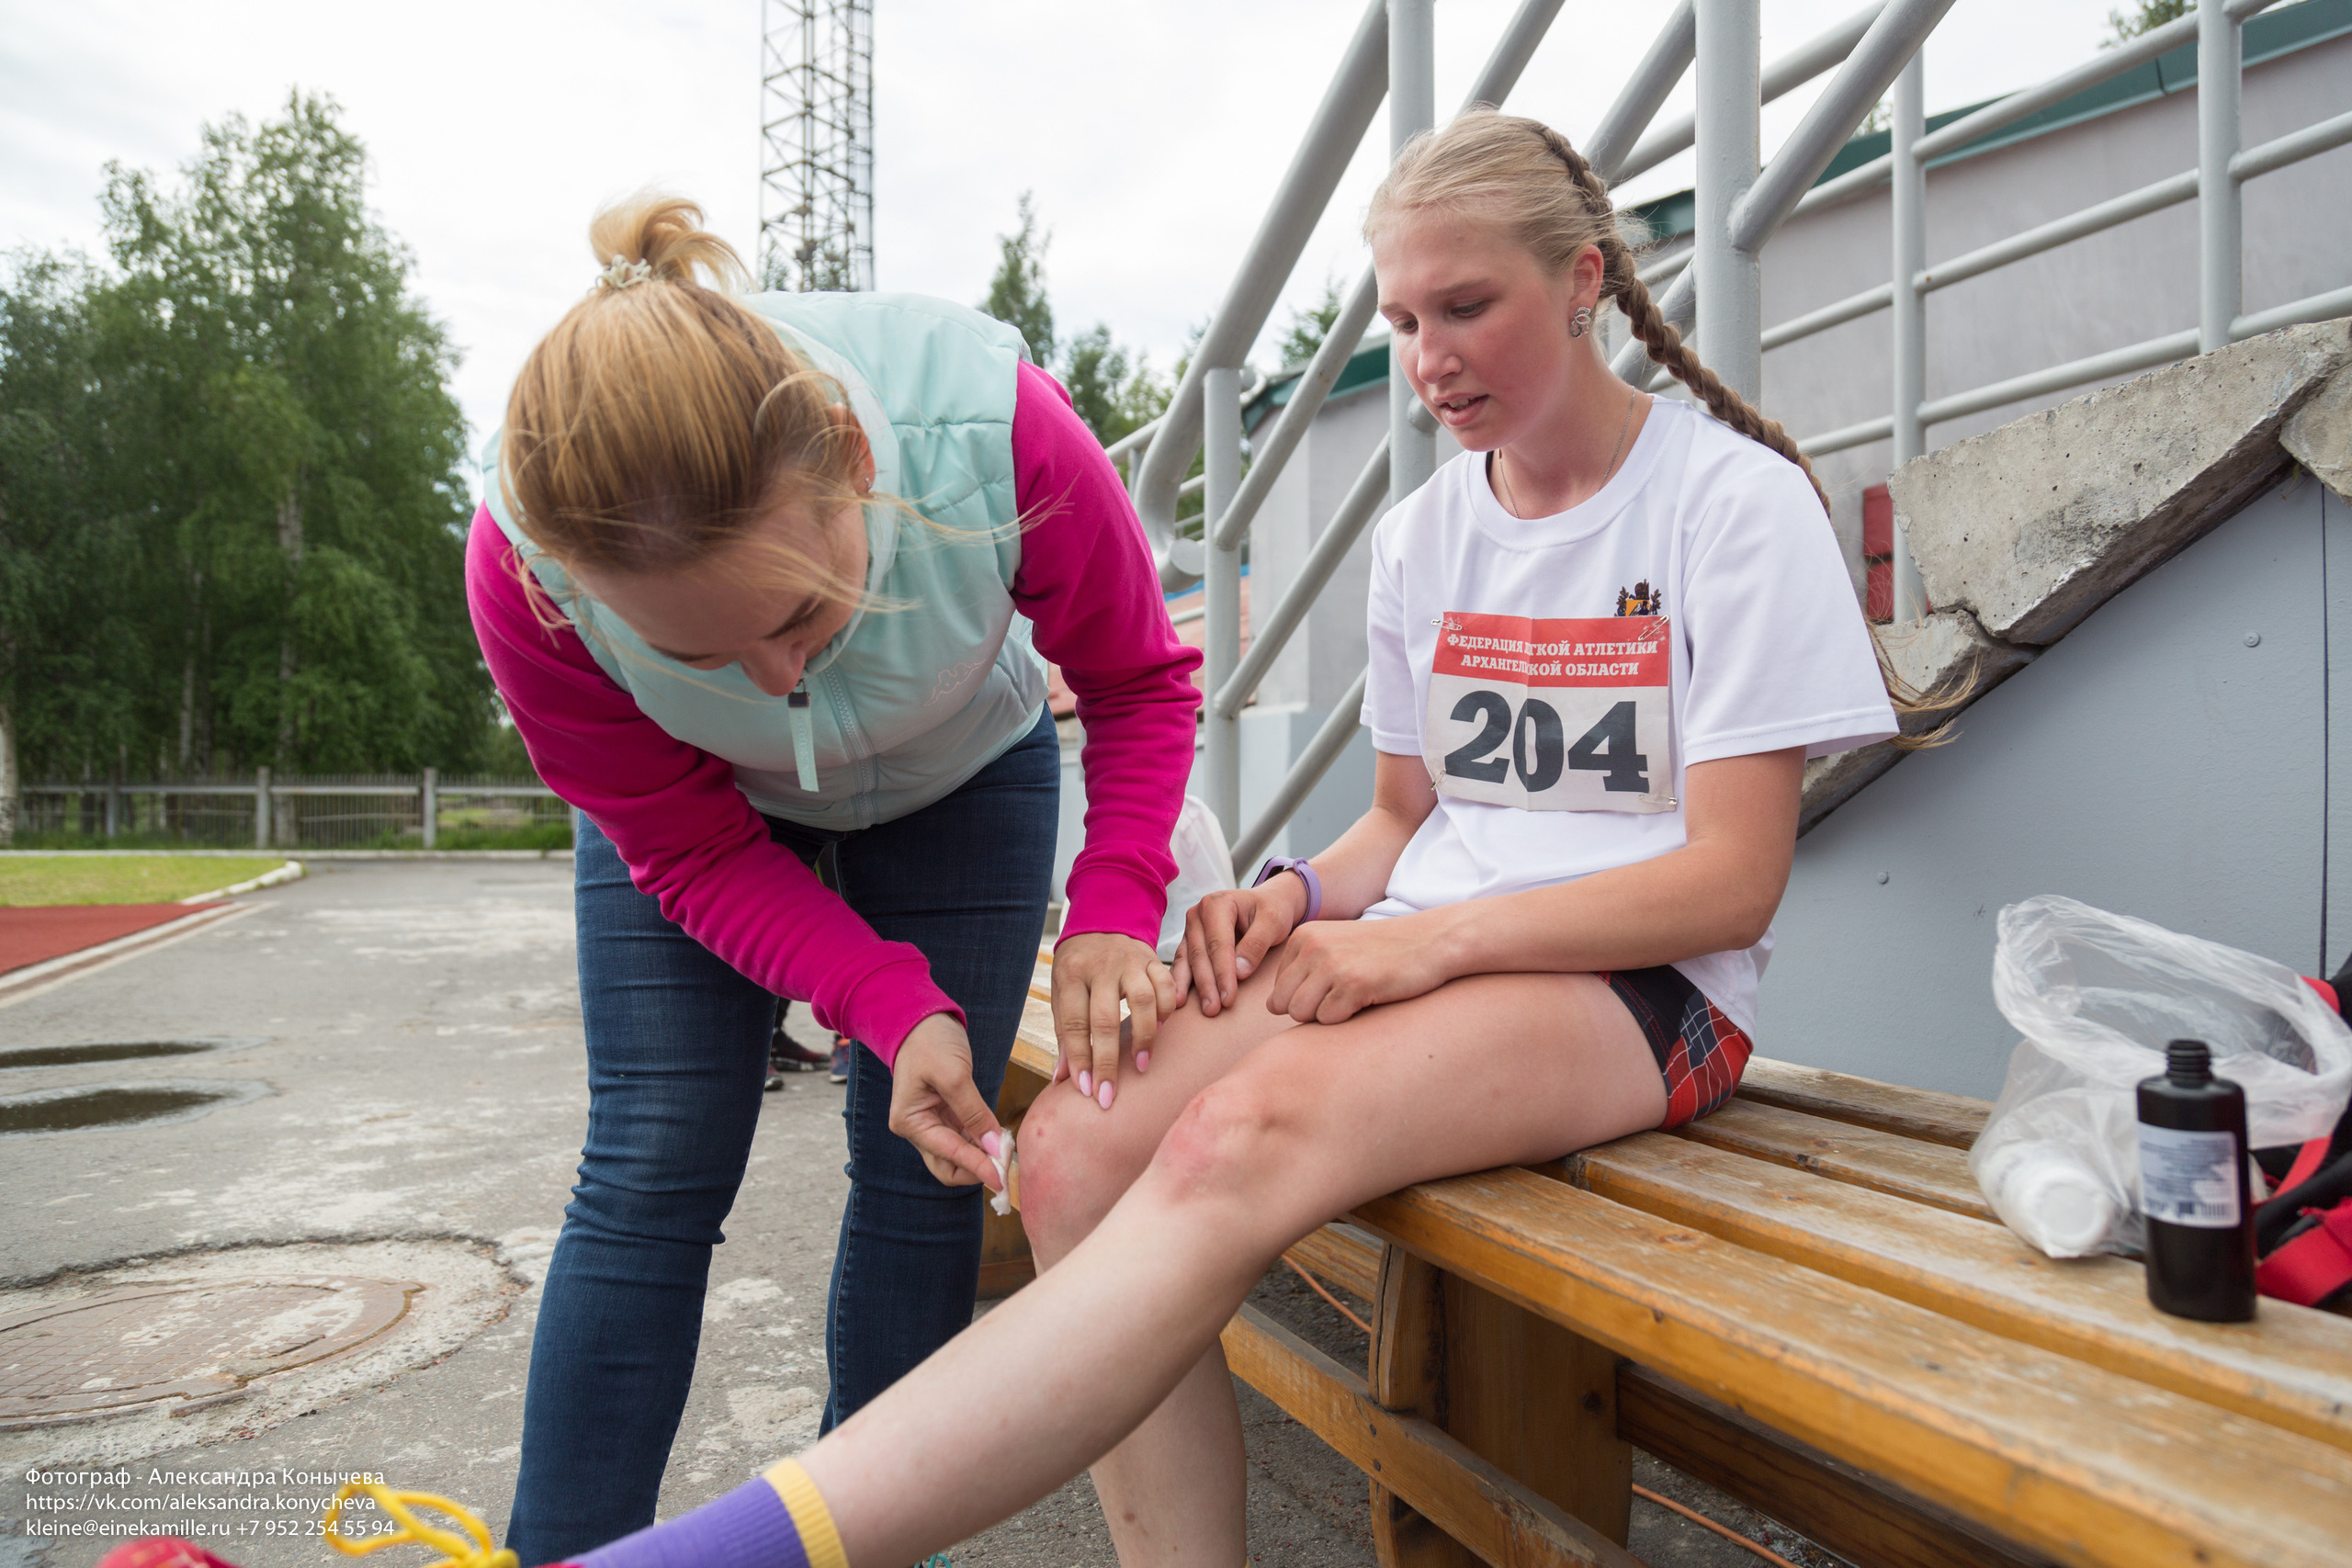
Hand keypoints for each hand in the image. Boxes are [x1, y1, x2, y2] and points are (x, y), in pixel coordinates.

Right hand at [887, 1014, 1004, 1189]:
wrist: (920, 1018)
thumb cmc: (930, 1041)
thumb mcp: (953, 1074)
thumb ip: (974, 1113)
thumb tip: (995, 1148)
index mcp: (910, 1122)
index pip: (948, 1155)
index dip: (977, 1167)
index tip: (1002, 1178)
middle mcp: (917, 1129)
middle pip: (948, 1167)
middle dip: (977, 1169)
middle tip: (1007, 1166)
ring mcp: (931, 1123)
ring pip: (958, 1156)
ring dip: (982, 1157)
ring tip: (1008, 1152)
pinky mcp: (946, 1115)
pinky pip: (965, 1139)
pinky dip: (982, 1143)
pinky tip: (1000, 1140)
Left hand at [1050, 931, 1176, 1109]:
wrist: (1102, 922)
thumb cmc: (1078, 967)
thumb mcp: (1062, 993)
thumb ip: (1065, 1034)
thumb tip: (1062, 1079)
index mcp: (1071, 974)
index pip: (1074, 1023)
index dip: (1080, 1058)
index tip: (1086, 1089)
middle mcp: (1100, 966)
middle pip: (1105, 1018)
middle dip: (1107, 1061)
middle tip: (1108, 1094)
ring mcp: (1130, 960)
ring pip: (1143, 1000)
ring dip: (1143, 1037)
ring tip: (1140, 1064)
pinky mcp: (1153, 958)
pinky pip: (1166, 986)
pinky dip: (1167, 1009)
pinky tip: (1161, 1029)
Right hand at [1174, 874, 1309, 1017]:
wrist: (1268, 903)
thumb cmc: (1272, 911)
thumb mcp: (1273, 922)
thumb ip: (1256, 944)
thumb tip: (1239, 973)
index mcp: (1217, 903)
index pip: (1218, 943)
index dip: (1223, 973)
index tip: (1229, 999)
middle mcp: (1198, 914)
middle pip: (1200, 954)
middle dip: (1207, 984)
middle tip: (1213, 1010)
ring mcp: (1191, 928)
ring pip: (1188, 961)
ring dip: (1192, 988)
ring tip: (1199, 1009)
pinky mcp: (1189, 942)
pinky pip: (1183, 964)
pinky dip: (1182, 982)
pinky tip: (1179, 1001)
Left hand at [1263, 911, 1452, 1025]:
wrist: (1428, 942)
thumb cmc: (1381, 951)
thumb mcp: (1334, 946)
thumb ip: (1301, 969)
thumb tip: (1272, 1007)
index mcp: (1302, 936)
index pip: (1277, 990)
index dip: (1305, 997)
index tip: (1334, 985)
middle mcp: (1312, 946)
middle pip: (1283, 1004)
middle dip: (1310, 1010)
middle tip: (1341, 997)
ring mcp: (1331, 964)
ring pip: (1300, 1014)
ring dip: (1326, 1015)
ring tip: (1352, 997)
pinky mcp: (1353, 984)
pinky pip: (1327, 1020)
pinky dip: (1346, 1018)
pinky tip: (1367, 998)